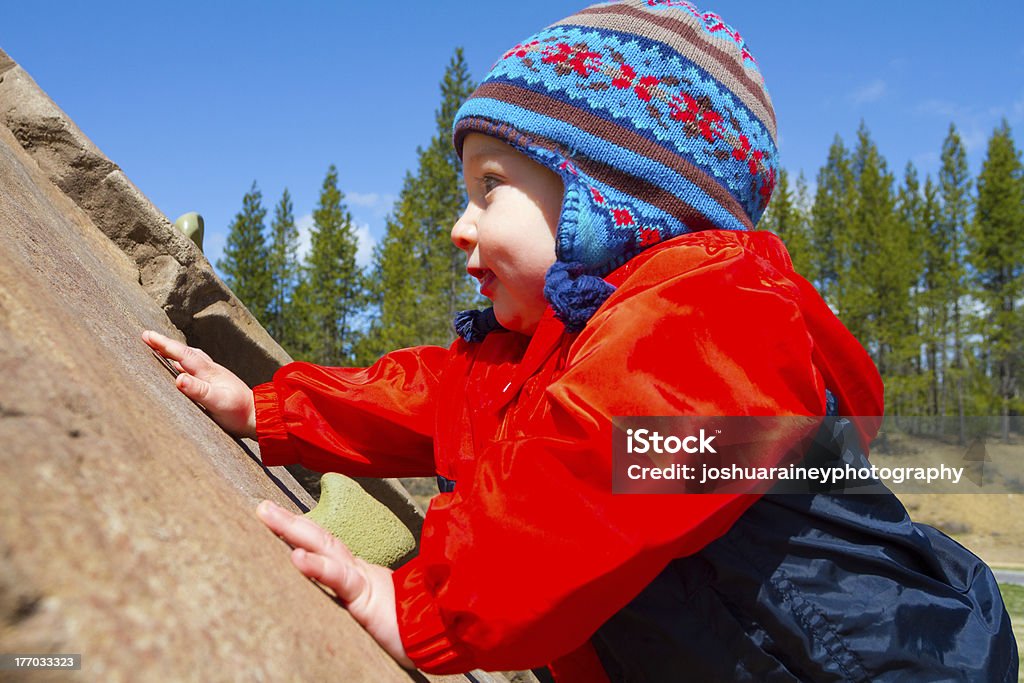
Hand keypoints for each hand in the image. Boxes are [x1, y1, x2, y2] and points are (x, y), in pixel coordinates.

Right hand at [142, 330, 256, 438]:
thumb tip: (178, 378)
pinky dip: (182, 364)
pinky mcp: (214, 384)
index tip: (147, 334)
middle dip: (166, 345)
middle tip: (147, 336)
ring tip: (160, 349)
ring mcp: (213, 376)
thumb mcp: (217, 402)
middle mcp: (210, 370)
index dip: (164, 344)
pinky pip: (194, 369)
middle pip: (185, 352)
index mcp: (208, 372)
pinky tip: (179, 369)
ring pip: (190, 359)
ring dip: (175, 353)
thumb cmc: (238, 411)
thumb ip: (198, 390)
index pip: (183, 354)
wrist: (258, 416)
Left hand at [256, 500, 413, 668]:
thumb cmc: (408, 627)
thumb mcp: (374, 609)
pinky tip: (297, 557)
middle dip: (289, 522)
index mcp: (358, 574)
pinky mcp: (366, 598)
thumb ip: (356, 597)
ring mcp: (362, 580)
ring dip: (294, 530)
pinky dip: (317, 567)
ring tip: (268, 515)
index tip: (274, 517)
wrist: (440, 635)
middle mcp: (358, 571)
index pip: (325, 546)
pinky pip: (339, 579)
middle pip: (320, 539)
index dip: (301, 530)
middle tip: (262, 507)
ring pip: (325, 549)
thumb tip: (335, 594)